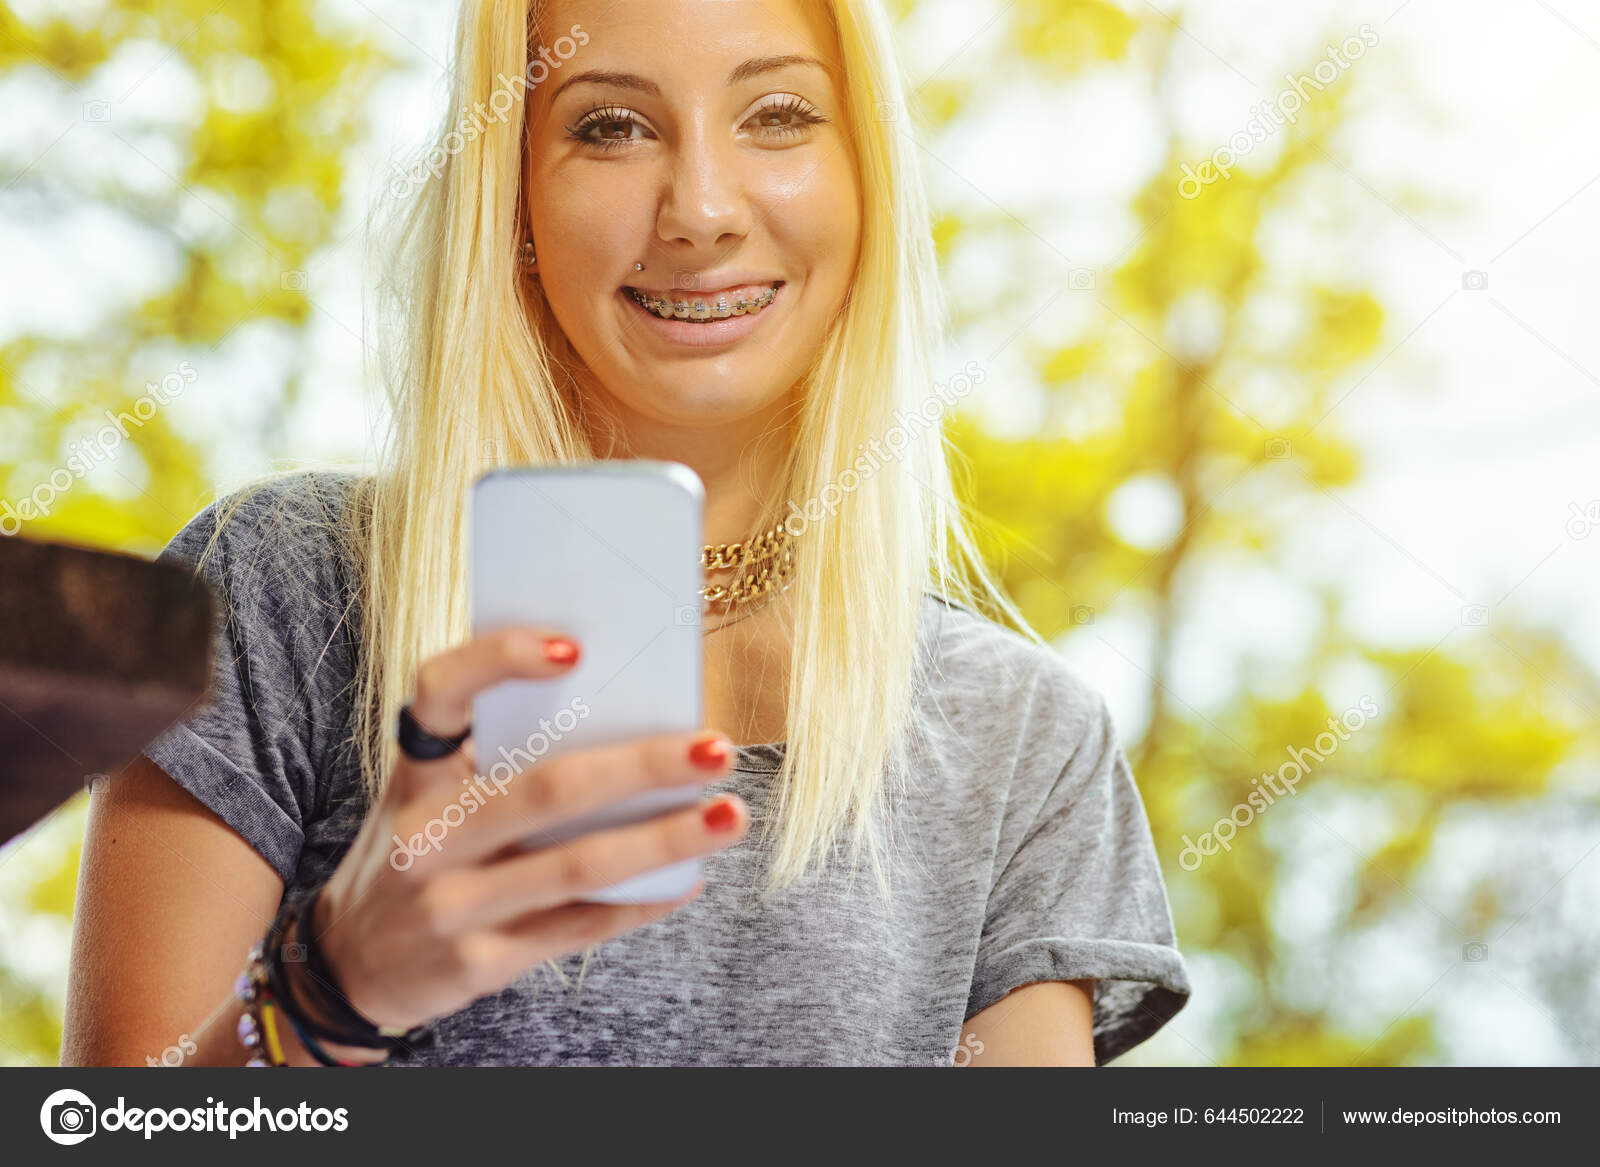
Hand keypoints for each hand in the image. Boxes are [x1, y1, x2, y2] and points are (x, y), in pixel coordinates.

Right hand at [305, 626, 745, 1032]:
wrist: (350, 962)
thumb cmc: (420, 850)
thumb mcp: (430, 793)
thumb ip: (501, 755)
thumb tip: (630, 713)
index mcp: (416, 771)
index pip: (440, 690)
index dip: (500, 659)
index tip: (575, 648)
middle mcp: (425, 835)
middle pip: (547, 788)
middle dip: (643, 766)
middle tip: (715, 748)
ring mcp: (449, 904)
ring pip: (576, 865)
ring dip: (664, 840)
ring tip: (728, 817)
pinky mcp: (476, 963)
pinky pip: (577, 928)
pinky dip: (639, 902)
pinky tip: (686, 880)